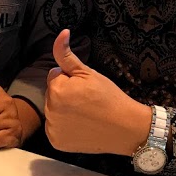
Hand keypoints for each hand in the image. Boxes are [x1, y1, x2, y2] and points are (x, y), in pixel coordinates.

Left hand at [44, 29, 151, 155]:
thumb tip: (61, 32)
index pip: (54, 76)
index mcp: (56, 90)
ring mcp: (52, 129)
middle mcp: (50, 110)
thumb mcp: (88, 73)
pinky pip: (55, 128)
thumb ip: (67, 55)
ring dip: (64, 110)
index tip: (85, 89)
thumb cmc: (109, 97)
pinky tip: (81, 127)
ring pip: (53, 111)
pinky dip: (65, 128)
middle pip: (52, 94)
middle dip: (65, 94)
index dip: (71, 80)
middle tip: (87, 101)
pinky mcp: (56, 142)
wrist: (125, 128)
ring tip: (86, 114)